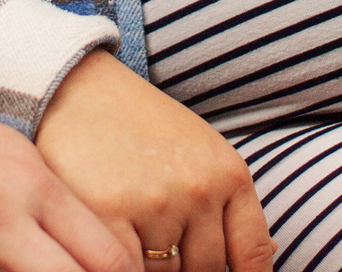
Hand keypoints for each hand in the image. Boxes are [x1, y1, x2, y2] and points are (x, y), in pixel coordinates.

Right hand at [32, 52, 273, 271]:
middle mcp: (199, 189)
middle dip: (184, 267)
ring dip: (149, 264)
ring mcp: (156, 202)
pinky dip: (120, 263)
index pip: (251, 254)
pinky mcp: (110, 212)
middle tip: (159, 238)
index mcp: (228, 173)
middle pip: (205, 270)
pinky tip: (113, 238)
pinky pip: (126, 269)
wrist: (77, 88)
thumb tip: (264, 260)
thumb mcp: (200, 153)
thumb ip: (229, 206)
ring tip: (130, 226)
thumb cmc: (140, 127)